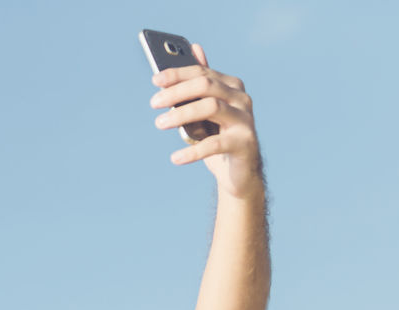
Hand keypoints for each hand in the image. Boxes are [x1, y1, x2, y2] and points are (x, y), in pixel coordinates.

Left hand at [150, 44, 263, 200]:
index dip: (177, 74)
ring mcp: (245, 120)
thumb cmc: (219, 136)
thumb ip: (202, 82)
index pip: (202, 73)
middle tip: (154, 103)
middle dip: (177, 92)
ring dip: (181, 114)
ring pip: (211, 107)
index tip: (155, 81)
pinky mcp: (244, 143)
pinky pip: (215, 144)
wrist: (239, 172)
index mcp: (231, 86)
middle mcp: (241, 99)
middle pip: (206, 86)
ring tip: (159, 123)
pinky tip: (175, 158)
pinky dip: (192, 151)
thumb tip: (195, 47)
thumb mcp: (207, 109)